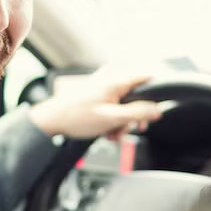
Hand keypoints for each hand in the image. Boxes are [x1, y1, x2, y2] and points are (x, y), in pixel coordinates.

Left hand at [29, 69, 162, 140]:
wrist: (53, 120)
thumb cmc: (76, 117)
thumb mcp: (112, 118)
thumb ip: (138, 113)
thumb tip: (157, 110)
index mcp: (117, 79)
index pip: (148, 77)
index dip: (156, 95)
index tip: (156, 109)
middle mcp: (112, 77)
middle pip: (137, 94)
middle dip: (136, 114)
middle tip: (135, 128)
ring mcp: (105, 84)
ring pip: (126, 102)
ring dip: (124, 120)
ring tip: (114, 134)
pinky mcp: (99, 93)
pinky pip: (115, 104)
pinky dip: (114, 118)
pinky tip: (108, 130)